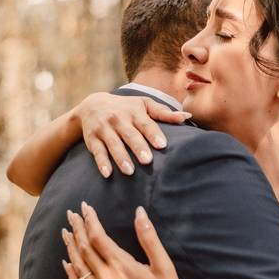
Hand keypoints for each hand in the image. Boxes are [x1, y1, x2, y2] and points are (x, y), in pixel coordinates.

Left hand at [62, 202, 184, 278]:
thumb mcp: (164, 265)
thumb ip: (149, 237)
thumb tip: (139, 212)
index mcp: (122, 266)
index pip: (98, 237)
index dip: (89, 220)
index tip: (85, 207)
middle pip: (84, 248)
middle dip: (77, 228)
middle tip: (70, 214)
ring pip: (78, 266)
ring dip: (70, 247)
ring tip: (66, 232)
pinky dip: (70, 274)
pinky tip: (67, 264)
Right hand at [75, 92, 191, 177]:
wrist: (92, 104)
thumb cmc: (126, 107)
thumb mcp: (143, 105)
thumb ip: (164, 113)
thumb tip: (187, 116)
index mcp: (134, 111)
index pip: (145, 123)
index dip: (153, 134)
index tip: (162, 145)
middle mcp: (118, 119)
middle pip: (130, 134)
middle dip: (138, 147)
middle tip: (148, 160)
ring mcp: (104, 128)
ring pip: (113, 144)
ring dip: (121, 157)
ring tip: (130, 171)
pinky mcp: (92, 138)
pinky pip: (97, 151)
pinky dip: (101, 162)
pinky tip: (108, 173)